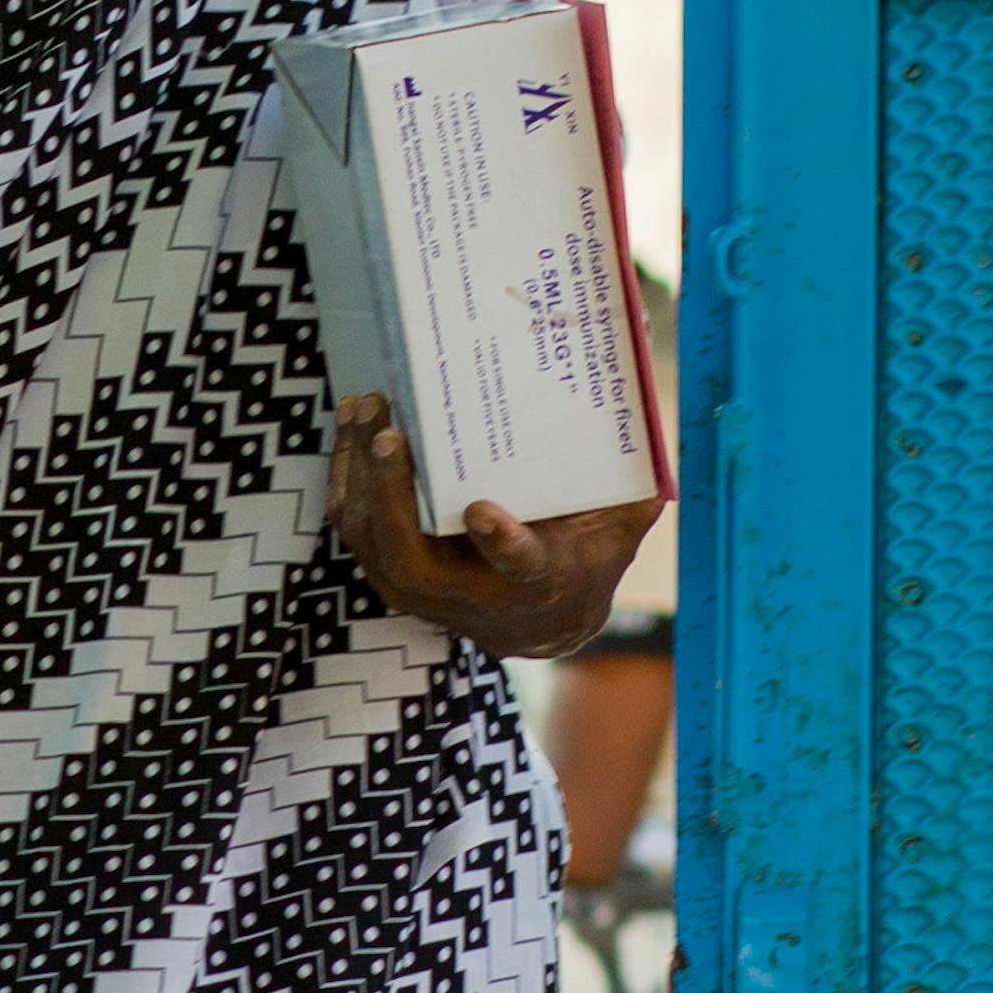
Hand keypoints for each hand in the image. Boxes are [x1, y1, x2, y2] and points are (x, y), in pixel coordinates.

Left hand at [335, 394, 657, 663]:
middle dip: (394, 495)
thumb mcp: (623, 519)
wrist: (544, 621)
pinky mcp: (390, 574)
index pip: (519, 566)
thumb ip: (635, 467)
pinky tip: (353, 425)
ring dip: (360, 474)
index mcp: (536, 578)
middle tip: (392, 431)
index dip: (501, 543)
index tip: (483, 511)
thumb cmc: (586, 552)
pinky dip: (349, 476)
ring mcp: (421, 592)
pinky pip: (357, 528)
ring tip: (365, 408)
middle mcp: (471, 597)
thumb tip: (643, 372)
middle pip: (413, 558)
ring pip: (372, 540)